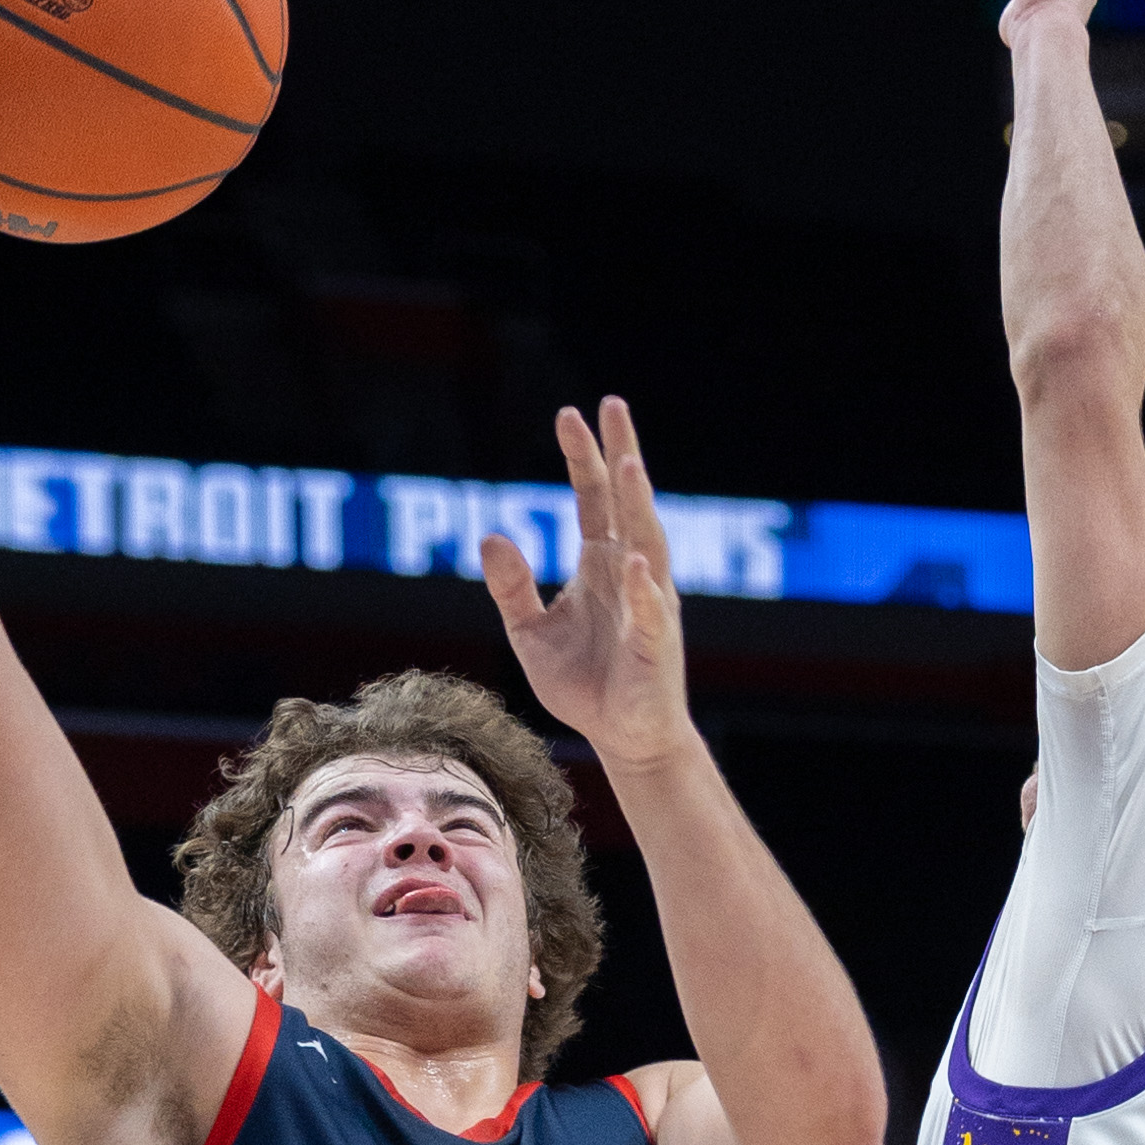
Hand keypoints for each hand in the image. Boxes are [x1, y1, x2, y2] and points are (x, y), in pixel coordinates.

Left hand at [478, 398, 690, 781]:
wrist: (622, 738)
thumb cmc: (583, 685)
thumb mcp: (529, 632)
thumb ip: (511, 586)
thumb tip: (490, 536)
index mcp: (601, 563)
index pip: (594, 497)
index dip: (582, 456)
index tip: (570, 415)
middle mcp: (631, 572)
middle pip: (626, 502)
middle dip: (620, 454)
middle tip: (611, 406)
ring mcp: (649, 604)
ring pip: (648, 542)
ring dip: (638, 504)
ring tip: (628, 466)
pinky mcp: (655, 644)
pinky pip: (649, 611)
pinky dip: (644, 587)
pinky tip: (636, 561)